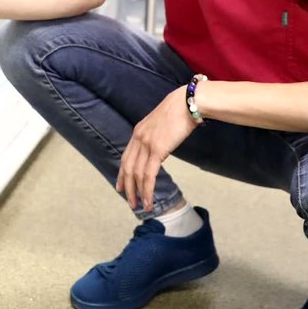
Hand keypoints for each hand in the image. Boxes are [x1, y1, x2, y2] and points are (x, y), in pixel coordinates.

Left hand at [116, 85, 199, 212]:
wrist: (187, 102)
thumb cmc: (180, 111)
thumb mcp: (162, 124)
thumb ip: (156, 136)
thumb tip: (159, 149)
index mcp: (138, 131)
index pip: (126, 157)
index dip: (122, 173)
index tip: (121, 186)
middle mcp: (138, 138)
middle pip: (127, 168)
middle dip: (127, 187)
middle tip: (130, 202)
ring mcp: (146, 144)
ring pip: (137, 174)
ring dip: (138, 193)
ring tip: (140, 206)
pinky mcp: (157, 149)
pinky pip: (149, 174)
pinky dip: (148, 189)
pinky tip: (150, 199)